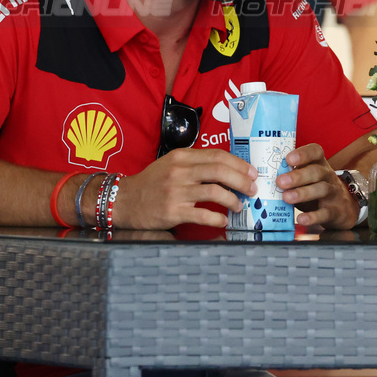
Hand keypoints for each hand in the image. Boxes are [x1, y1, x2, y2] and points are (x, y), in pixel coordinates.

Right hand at [115, 147, 256, 229]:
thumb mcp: (172, 164)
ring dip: (233, 200)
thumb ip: (196, 163)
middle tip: (252, 188)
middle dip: (242, 181)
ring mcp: (176, 191)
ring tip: (239, 206)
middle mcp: (180, 171)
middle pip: (220, 171)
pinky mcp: (173, 211)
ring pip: (215, 192)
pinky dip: (218, 219)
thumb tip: (228, 169)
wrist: (124, 200)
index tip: (252, 172)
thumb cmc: (151, 183)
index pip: (218, 156)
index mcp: (182, 157)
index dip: (239, 164)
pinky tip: (223, 221)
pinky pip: (203, 215)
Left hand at [276, 143, 358, 228]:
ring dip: (303, 193)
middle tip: (280, 182)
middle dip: (298, 176)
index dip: (303, 154)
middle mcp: (327, 176)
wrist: (342, 209)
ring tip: (286, 198)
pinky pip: (325, 213)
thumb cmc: (315, 189)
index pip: (315, 152)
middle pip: (316, 171)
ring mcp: (333, 193)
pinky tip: (301, 219)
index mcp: (319, 164)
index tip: (288, 159)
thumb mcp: (306, 179)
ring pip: (322, 189)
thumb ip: (289, 175)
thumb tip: (260, 177)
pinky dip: (313, 217)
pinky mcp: (335, 211)